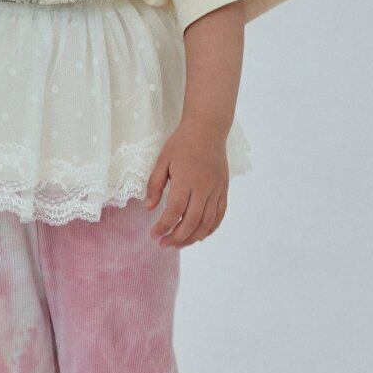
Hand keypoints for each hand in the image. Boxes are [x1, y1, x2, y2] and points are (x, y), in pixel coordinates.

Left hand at [143, 118, 228, 247]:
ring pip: (207, 222)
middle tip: (163, 244)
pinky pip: (219, 215)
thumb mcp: (162, 159)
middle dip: (176, 237)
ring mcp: (216, 190)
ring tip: (178, 244)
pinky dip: (210, 229)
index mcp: (186, 180)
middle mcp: (203, 188)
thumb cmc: (181, 142)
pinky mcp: (224, 189)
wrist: (207, 128)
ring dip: (192, 237)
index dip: (163, 226)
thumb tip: (149, 208)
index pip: (175, 211)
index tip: (153, 235)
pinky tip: (199, 236)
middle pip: (191, 221)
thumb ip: (155, 184)